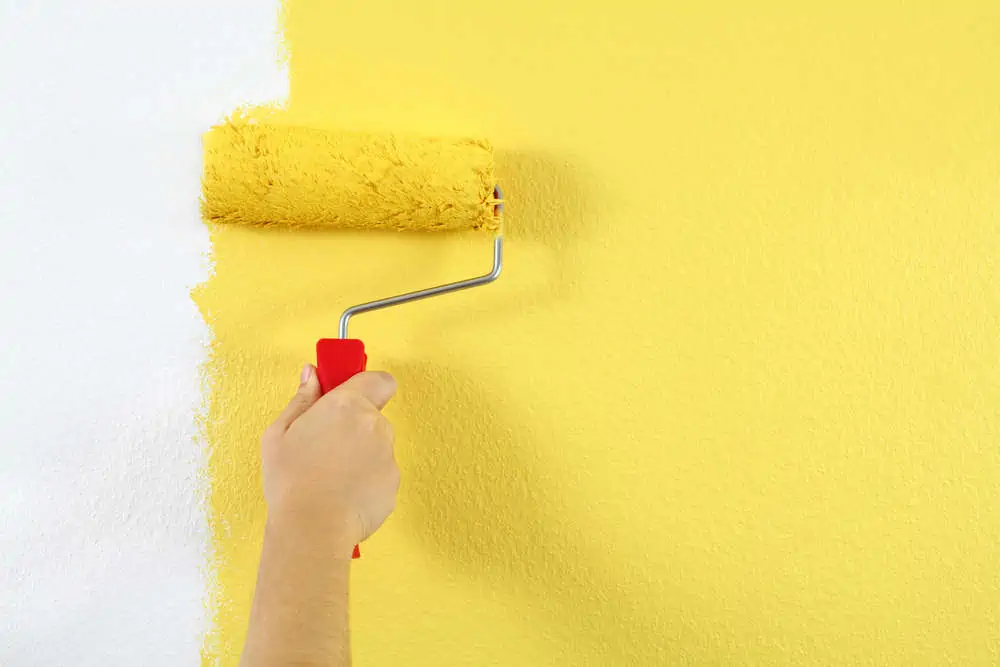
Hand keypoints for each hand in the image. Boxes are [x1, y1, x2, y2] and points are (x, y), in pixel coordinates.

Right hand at [260, 364, 399, 554]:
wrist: (312, 528)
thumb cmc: (291, 480)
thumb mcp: (280, 433)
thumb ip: (302, 398)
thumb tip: (312, 374)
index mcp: (348, 405)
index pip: (380, 380)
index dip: (369, 386)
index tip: (351, 396)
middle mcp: (375, 425)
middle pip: (374, 417)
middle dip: (355, 426)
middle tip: (326, 447)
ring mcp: (388, 455)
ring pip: (377, 446)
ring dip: (361, 454)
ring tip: (331, 476)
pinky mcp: (394, 483)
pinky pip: (381, 474)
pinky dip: (366, 480)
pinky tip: (343, 494)